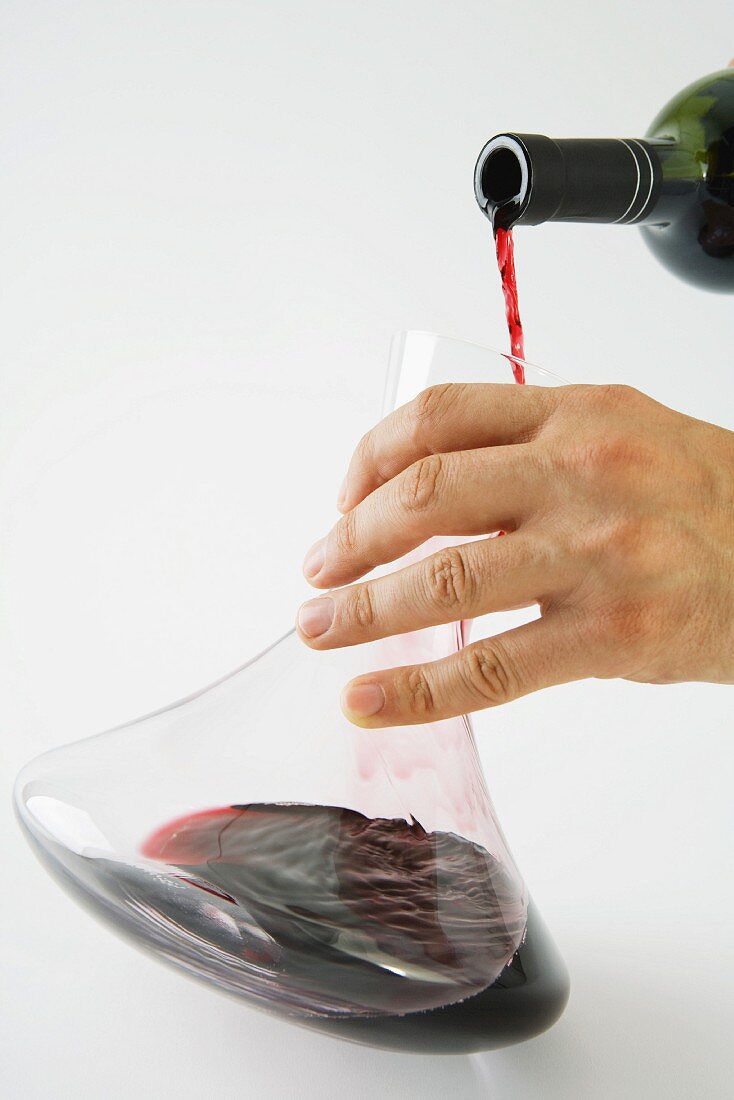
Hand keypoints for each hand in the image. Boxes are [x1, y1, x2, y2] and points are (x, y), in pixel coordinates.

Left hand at [297, 383, 733, 726]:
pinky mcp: (613, 637)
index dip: (369, 459)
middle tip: (318, 573)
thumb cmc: (707, 500)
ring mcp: (596, 556)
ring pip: (444, 581)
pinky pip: (492, 668)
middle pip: (424, 495)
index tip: (344, 499)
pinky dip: (417, 690)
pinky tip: (371, 700)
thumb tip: (430, 487)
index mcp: (577, 415)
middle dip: (348, 539)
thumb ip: (532, 445)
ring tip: (321, 631)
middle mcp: (581, 474)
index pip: (439, 418)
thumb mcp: (626, 434)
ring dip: (362, 611)